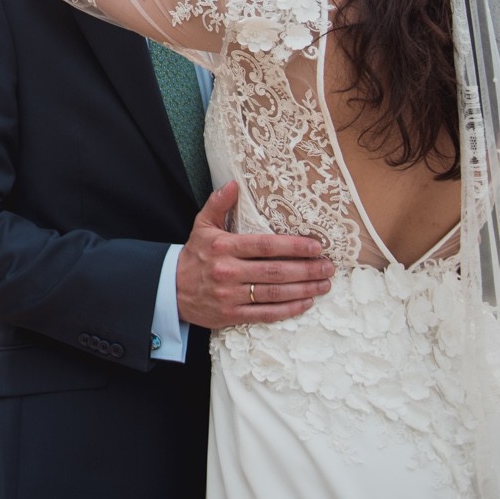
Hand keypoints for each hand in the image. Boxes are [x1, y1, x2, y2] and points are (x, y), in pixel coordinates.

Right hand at [176, 181, 332, 328]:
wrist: (171, 290)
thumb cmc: (195, 255)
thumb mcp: (201, 226)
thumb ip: (218, 204)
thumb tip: (234, 183)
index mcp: (223, 246)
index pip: (265, 246)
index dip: (293, 246)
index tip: (316, 247)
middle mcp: (227, 271)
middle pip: (275, 271)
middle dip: (307, 269)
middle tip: (328, 267)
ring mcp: (230, 295)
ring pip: (275, 293)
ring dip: (304, 289)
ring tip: (324, 284)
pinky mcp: (231, 315)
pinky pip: (266, 314)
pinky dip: (289, 309)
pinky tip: (306, 302)